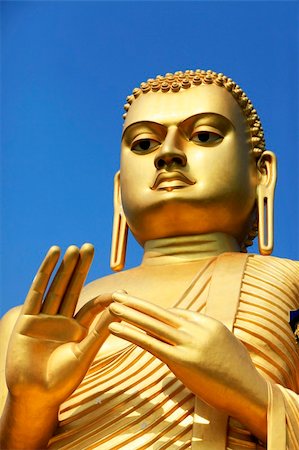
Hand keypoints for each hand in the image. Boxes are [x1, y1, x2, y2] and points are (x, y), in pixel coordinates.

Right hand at [6, 244, 114, 408]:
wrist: (34, 396)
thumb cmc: (62, 381)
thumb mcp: (84, 355)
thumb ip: (99, 332)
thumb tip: (120, 310)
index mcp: (78, 329)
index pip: (93, 306)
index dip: (105, 297)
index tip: (121, 292)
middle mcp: (62, 319)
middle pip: (73, 287)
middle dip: (81, 268)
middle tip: (90, 247)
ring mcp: (44, 317)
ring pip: (56, 286)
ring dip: (64, 267)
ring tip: (73, 249)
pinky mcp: (27, 318)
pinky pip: (37, 291)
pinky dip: (45, 273)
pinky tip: (52, 256)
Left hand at [108, 292, 267, 440]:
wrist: (250, 391)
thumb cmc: (238, 371)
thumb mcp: (223, 343)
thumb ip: (205, 334)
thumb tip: (192, 332)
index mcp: (206, 322)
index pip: (173, 313)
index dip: (152, 310)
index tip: (136, 304)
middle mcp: (196, 328)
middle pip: (159, 312)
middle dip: (136, 303)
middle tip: (117, 294)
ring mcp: (189, 343)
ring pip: (152, 324)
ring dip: (129, 314)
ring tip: (111, 305)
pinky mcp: (182, 361)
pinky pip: (151, 343)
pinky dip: (131, 334)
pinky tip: (116, 328)